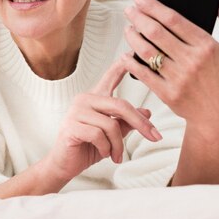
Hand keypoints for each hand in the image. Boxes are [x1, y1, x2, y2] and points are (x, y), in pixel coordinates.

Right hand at [47, 57, 161, 182]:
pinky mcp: (72, 126)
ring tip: (116, 155)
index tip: (130, 54)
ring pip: (111, 125)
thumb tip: (147, 112)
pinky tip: (103, 154)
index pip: (109, 78)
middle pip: (120, 105)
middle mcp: (84, 100)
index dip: (120, 66)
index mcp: (94, 99)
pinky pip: (99, 135)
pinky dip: (106, 149)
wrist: (65, 165)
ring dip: (118, 145)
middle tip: (154, 137)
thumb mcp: (112, 135)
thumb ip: (126, 122)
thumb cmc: (87, 148)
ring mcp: (76, 112)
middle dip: (140, 123)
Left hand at [123, 0, 218, 138]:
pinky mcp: (167, 93)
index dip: (153, 7)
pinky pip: (143, 73)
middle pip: (156, 32)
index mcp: (206, 46)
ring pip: (147, 51)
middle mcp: (191, 60)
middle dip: (138, 17)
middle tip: (129, 10)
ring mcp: (178, 77)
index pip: (174, 19)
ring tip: (127, 29)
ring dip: (132, 37)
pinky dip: (131, 62)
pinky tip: (126, 54)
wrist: (218, 114)